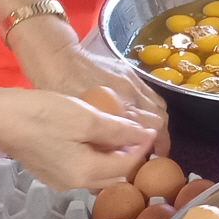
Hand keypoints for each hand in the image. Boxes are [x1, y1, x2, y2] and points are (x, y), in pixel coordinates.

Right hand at [0, 89, 154, 190]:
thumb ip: (117, 130)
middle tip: (136, 132)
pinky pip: (80, 166)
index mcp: (85, 173)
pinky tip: (92, 135)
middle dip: (128, 155)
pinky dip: (93, 155)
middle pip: (112, 174)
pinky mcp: (47, 170)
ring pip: (96, 172)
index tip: (150, 128)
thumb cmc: (43, 115)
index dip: (142, 147)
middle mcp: (73, 184)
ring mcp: (58, 179)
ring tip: (117, 131)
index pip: (126, 165)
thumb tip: (143, 135)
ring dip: (110, 155)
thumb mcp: (86, 118)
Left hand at [10, 16, 170, 156]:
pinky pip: (149, 91)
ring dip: (157, 120)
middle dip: (160, 135)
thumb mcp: (79, 125)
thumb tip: (118, 157)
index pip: (153, 130)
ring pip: (158, 103)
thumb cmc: (61, 97)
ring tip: (148, 132)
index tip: (155, 156)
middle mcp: (130, 96)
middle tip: (153, 148)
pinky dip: (150, 105)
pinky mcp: (128, 72)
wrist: (58, 60)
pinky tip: (140, 112)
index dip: (158, 145)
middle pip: (160, 118)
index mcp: (118, 111)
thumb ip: (102, 140)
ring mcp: (131, 82)